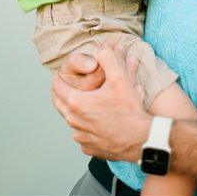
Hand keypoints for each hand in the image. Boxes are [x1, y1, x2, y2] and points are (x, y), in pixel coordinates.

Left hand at [51, 42, 149, 162]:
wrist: (140, 138)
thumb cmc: (129, 110)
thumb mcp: (120, 79)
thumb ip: (109, 59)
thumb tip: (101, 48)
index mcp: (77, 103)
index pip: (56, 87)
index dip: (58, 78)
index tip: (60, 75)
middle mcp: (73, 121)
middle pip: (59, 104)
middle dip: (62, 93)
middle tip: (67, 87)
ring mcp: (80, 136)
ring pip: (72, 120)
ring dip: (76, 111)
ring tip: (89, 104)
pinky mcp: (88, 147)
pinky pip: (83, 134)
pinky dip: (87, 127)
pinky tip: (99, 122)